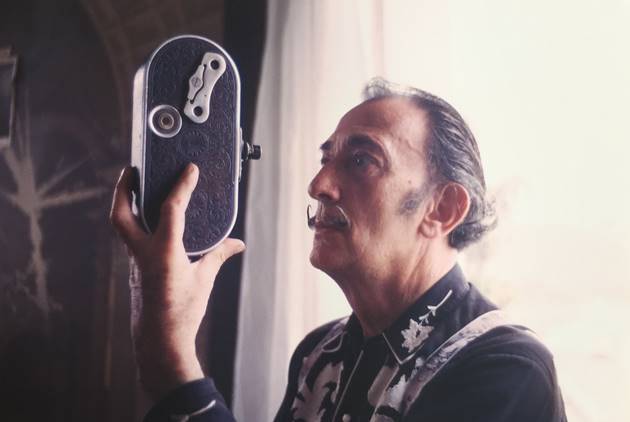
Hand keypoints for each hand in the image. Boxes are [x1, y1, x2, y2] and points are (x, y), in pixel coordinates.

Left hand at [110, 163, 244, 398]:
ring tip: (139, 186)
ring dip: (127, 203)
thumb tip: (238, 244)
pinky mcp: (137, 269)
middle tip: (133, 170)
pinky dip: (138, 222)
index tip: (190, 169)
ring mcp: (136, 261)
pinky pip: (133, 237)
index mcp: (164, 251)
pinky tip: (151, 219)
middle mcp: (144, 252)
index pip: (172, 208)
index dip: (182, 185)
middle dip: (124, 189)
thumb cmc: (182, 312)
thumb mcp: (204, 279)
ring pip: (123, 225)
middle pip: (122, 214)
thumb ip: (218, 255)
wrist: (160, 341)